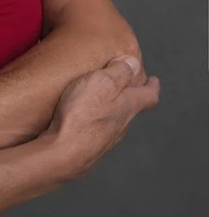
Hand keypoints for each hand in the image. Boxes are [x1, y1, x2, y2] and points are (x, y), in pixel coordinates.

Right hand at [44, 55, 159, 178]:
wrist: (63, 154)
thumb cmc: (82, 115)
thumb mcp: (101, 83)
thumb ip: (118, 71)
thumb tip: (133, 62)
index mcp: (127, 106)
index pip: (148, 96)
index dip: (151, 86)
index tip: (153, 80)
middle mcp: (120, 125)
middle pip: (131, 109)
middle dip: (128, 96)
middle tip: (123, 86)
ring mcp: (105, 140)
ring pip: (114, 121)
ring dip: (111, 109)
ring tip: (101, 100)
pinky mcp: (88, 148)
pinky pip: (96, 130)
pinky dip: (95, 121)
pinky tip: (82, 118)